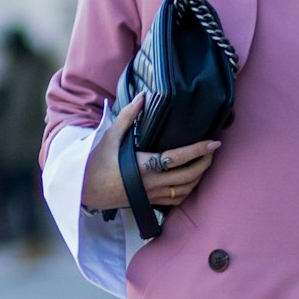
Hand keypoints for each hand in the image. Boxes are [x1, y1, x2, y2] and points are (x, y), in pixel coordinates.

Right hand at [80, 92, 222, 212]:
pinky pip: (175, 201)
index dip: (198, 150)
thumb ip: (128, 116)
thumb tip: (143, 97)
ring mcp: (151, 195)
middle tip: (212, 151)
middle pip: (188, 176)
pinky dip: (187, 191)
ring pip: (184, 191)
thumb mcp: (110, 136)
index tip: (214, 143)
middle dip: (204, 163)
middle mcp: (150, 183)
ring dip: (199, 177)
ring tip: (205, 163)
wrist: (84, 190)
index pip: (177, 158)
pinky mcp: (149, 202)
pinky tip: (192, 180)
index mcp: (142, 165)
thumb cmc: (96, 162)